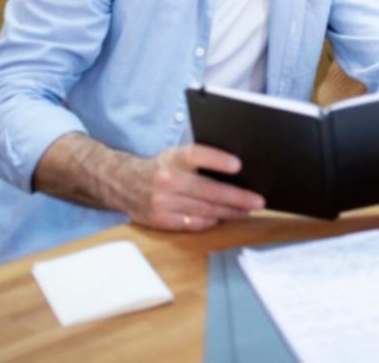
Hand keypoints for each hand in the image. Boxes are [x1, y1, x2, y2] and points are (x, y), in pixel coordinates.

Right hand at [116, 144, 264, 231]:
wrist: (121, 183)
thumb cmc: (159, 168)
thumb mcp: (174, 155)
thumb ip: (199, 160)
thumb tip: (236, 170)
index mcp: (172, 158)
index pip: (197, 155)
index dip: (217, 160)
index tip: (238, 165)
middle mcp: (166, 179)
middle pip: (207, 190)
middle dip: (237, 197)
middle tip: (257, 201)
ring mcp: (162, 202)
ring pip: (204, 209)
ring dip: (229, 212)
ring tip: (247, 210)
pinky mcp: (160, 220)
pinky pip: (193, 223)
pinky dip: (211, 221)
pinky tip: (224, 218)